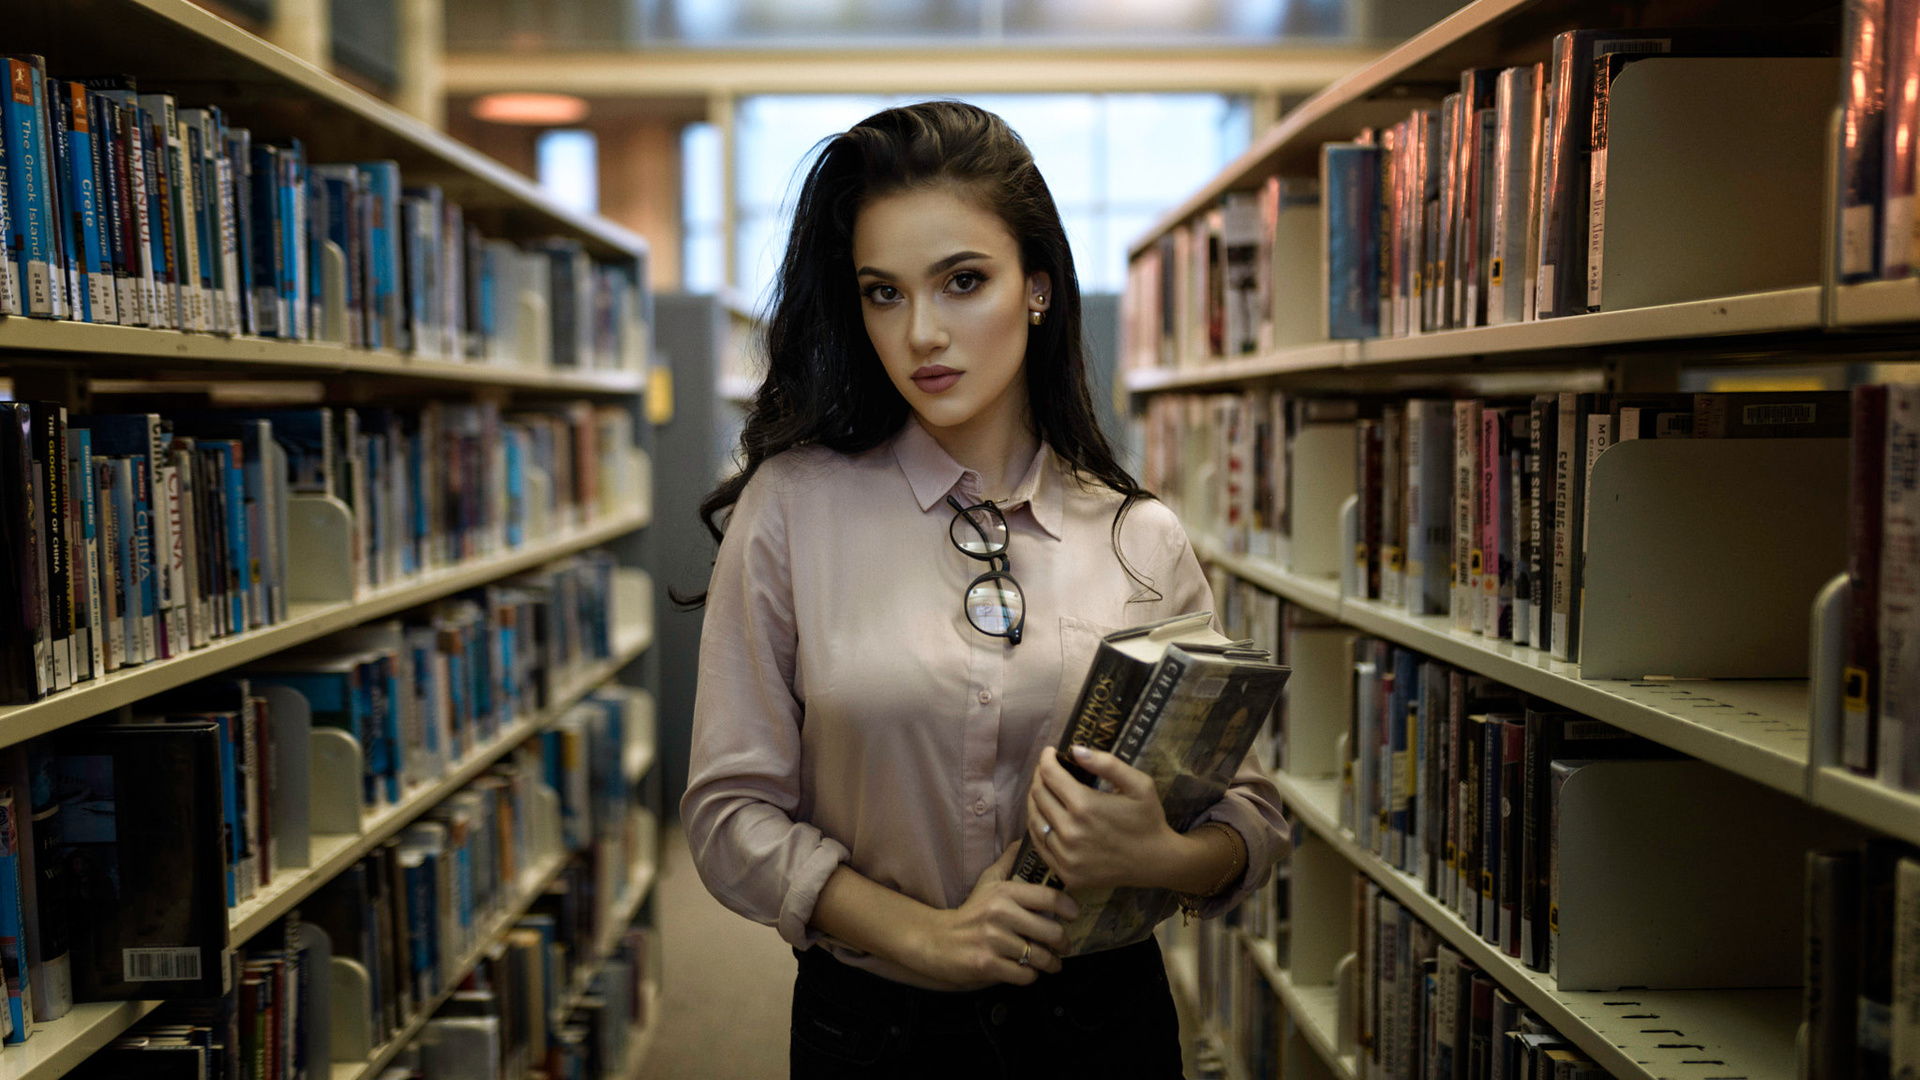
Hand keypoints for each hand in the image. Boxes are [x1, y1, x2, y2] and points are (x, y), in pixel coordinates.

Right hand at [908, 841, 1079, 989]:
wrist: (937, 941)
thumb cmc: (970, 911)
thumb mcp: (987, 881)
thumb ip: (1008, 861)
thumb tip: (1026, 838)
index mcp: (1004, 892)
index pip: (1049, 898)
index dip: (1069, 908)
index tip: (1073, 915)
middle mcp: (999, 914)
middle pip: (1051, 931)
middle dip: (1064, 942)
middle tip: (1064, 945)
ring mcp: (993, 941)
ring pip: (1040, 957)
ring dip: (1051, 963)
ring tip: (1052, 962)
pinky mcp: (987, 965)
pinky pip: (1025, 975)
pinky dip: (1031, 975)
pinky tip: (1028, 970)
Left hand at [1025, 746, 1182, 890]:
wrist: (1156, 862)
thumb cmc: (1148, 819)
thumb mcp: (1138, 784)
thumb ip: (1107, 764)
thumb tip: (1075, 750)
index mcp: (1085, 806)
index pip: (1049, 775)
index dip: (1046, 759)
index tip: (1049, 752)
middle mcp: (1070, 832)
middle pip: (1038, 795)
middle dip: (1040, 777)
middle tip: (1048, 770)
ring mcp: (1065, 856)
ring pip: (1034, 820)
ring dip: (1035, 801)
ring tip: (1044, 790)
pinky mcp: (1066, 873)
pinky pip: (1040, 845)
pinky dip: (1039, 827)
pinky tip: (1047, 816)